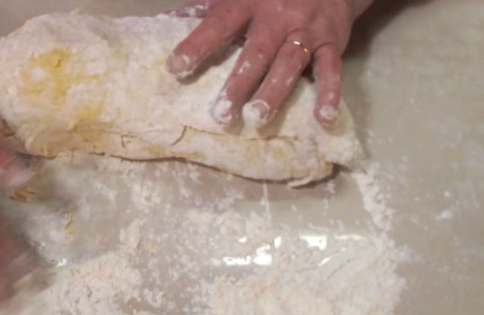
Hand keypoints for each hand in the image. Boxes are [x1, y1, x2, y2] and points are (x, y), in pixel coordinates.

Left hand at [167, 0, 372, 129]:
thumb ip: (203, 9)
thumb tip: (165, 19)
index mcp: (247, 3)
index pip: (218, 25)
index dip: (197, 45)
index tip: (176, 68)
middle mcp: (277, 17)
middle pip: (256, 52)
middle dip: (239, 84)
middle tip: (221, 115)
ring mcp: (305, 31)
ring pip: (289, 63)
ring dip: (274, 93)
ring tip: (258, 119)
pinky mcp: (331, 43)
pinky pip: (331, 70)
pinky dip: (329, 95)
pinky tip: (323, 120)